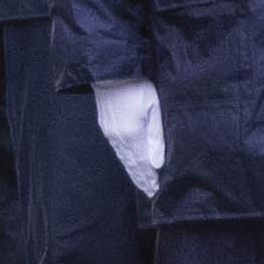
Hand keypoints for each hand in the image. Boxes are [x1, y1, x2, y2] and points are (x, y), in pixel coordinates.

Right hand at [92, 81, 168, 195]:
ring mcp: (110, 132)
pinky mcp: (105, 125)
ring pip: (123, 158)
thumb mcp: (153, 107)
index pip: (143, 164)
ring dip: (133, 172)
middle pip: (132, 164)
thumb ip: (156, 136)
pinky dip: (124, 160)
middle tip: (150, 193)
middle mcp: (119, 137)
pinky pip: (116, 149)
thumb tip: (157, 163)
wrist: (110, 70)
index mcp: (132, 135)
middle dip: (142, 179)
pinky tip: (128, 163)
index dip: (149, 178)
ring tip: (141, 183)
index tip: (156, 191)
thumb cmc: (137, 85)